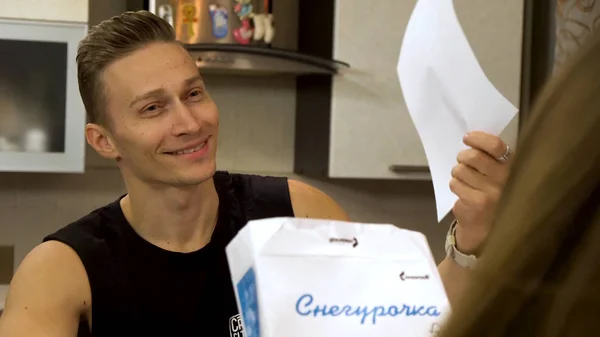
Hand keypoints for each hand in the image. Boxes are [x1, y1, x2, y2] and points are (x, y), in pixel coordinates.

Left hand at [449, 131, 511, 254]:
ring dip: (458, 173)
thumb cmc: (494, 198)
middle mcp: (506, 180)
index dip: (478, 139)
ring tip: (465, 181)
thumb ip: (493, 160)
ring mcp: (491, 193)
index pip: (496, 146)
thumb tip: (472, 139)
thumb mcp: (501, 178)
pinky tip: (464, 194)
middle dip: (463, 157)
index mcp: (514, 169)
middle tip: (463, 162)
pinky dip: (455, 186)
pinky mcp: (476, 204)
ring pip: (460, 169)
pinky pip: (455, 184)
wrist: (489, 232)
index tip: (467, 138)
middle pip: (472, 156)